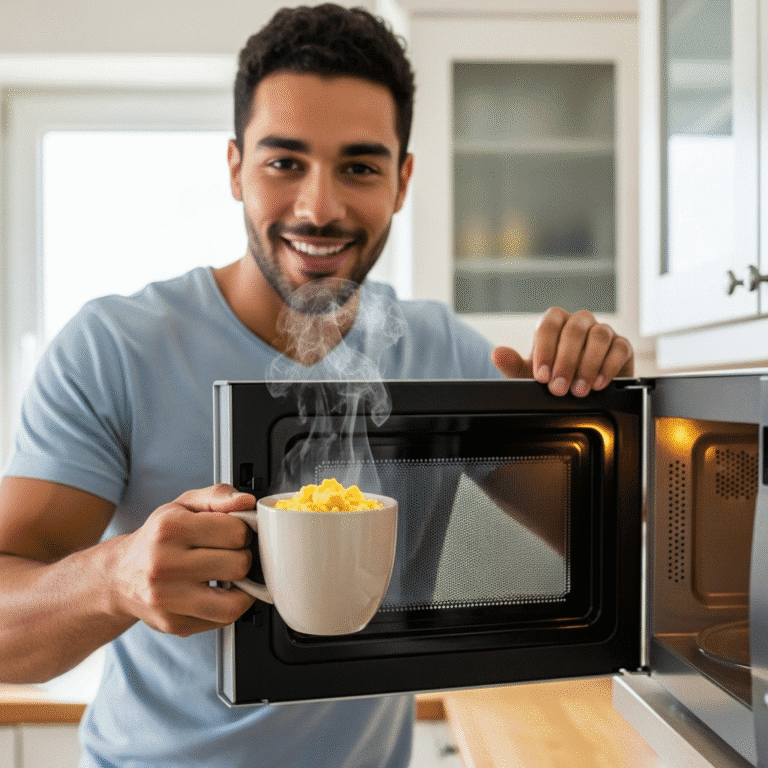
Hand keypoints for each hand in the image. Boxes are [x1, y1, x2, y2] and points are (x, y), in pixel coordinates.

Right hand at [110, 484, 255, 636]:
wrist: (119, 576)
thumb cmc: (158, 538)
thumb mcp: (183, 505)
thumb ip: (218, 496)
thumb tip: (247, 501)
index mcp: (170, 527)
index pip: (235, 532)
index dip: (244, 532)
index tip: (235, 534)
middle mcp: (163, 563)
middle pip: (238, 565)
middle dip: (243, 558)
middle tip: (231, 555)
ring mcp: (166, 598)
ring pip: (233, 603)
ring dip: (242, 589)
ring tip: (229, 577)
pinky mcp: (172, 623)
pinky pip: (221, 621)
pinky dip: (227, 607)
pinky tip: (216, 593)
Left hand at [491, 307, 633, 396]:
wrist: (583, 390)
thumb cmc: (555, 376)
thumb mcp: (531, 374)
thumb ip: (513, 364)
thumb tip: (497, 354)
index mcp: (556, 323)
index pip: (549, 324)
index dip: (545, 349)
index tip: (541, 376)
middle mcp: (579, 322)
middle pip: (574, 330)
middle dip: (565, 362)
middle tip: (558, 388)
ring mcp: (602, 331)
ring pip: (599, 336)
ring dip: (587, 365)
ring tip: (578, 390)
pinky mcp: (622, 345)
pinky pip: (619, 348)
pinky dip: (608, 367)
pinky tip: (597, 384)